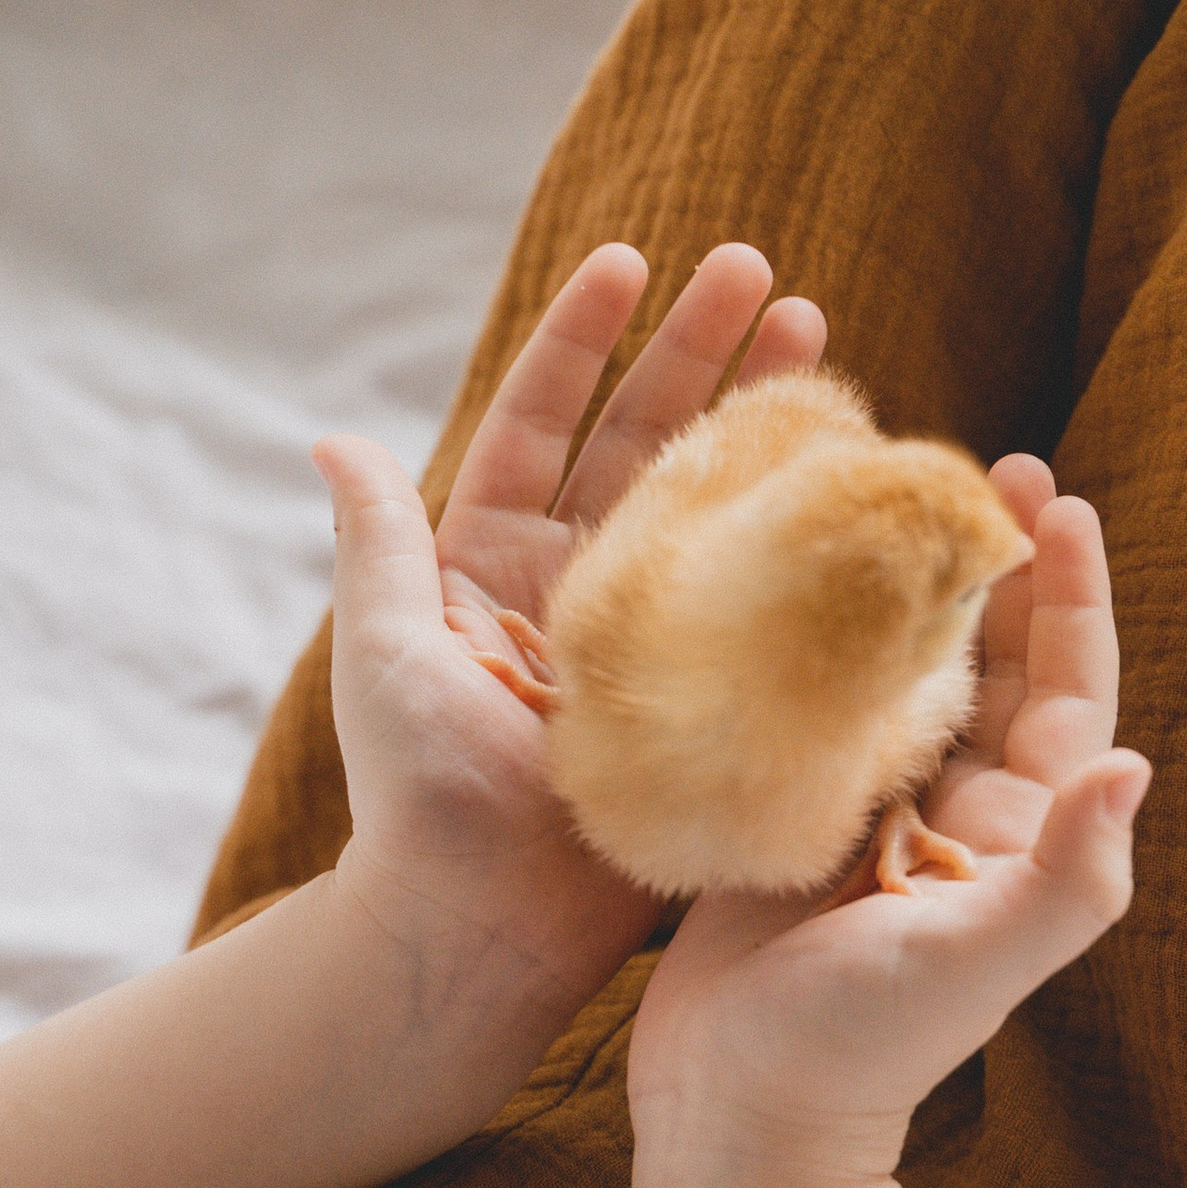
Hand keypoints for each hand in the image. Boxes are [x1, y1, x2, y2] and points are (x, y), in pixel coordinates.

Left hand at [314, 241, 824, 1016]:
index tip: (630, 261)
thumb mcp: (382, 650)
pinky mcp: (711, 689)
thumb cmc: (420, 794)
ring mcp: (655, 633)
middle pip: (650, 439)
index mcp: (495, 559)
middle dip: (706, 352)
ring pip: (716, 498)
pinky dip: (805, 531)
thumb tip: (333, 436)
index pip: (546, 421)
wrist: (487, 925)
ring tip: (822, 339)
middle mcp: (581, 582)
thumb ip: (378, 542)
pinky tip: (853, 473)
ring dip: (767, 417)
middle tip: (769, 275)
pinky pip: (763, 594)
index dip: (586, 341)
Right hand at [625, 465, 1149, 1185]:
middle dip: (984, 561)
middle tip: (971, 462)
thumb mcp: (974, 962)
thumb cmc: (860, 1049)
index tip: (1059, 498)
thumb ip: (1065, 877)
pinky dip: (807, 634)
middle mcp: (951, 812)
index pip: (1066, 688)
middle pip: (984, 658)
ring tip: (878, 490)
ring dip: (896, 584)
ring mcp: (866, 811)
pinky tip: (779, 567)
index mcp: (1014, 833)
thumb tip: (1136, 766)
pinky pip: (809, 702)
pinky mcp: (786, 815)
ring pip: (896, 669)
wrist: (736, 1120)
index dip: (1068, 593)